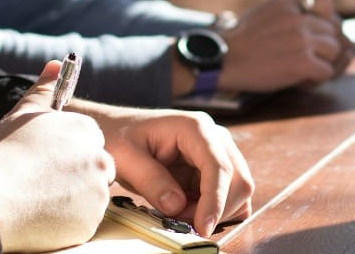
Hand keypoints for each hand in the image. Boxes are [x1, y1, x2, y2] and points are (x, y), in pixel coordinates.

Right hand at [0, 61, 114, 251]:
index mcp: (85, 131)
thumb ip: (44, 89)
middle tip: (41, 182)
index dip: (67, 152)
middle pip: (95, 169)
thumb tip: (56, 64)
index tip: (46, 162)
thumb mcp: (22, 114)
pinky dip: (67, 222)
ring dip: (72, 199)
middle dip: (74, 176)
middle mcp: (98, 160)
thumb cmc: (2, 153)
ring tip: (37, 199)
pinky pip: (83, 222)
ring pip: (90, 197)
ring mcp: (96, 194)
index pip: (89, 141)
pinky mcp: (89, 223)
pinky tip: (41, 216)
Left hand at [75, 102, 254, 235]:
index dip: (215, 200)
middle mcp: (214, 137)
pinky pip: (229, 196)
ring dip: (215, 211)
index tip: (202, 227)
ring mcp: (217, 152)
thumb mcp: (125, 157)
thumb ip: (151, 180)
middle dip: (215, 209)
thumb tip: (177, 205)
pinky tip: (189, 210)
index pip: (219, 166)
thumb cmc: (119, 137)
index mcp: (195, 128)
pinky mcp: (214, 169)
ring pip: (238, 191)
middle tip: (181, 221)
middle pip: (238, 180)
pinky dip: (215, 210)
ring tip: (179, 213)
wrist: (116, 130)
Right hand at [219, 0, 352, 91]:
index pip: (326, 0)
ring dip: (323, 62)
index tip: (313, 31)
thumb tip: (321, 21)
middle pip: (333, 30)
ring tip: (303, 69)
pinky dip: (315, 79)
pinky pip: (327, 72)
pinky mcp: (303, 62)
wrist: (222, 60)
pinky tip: (299, 80)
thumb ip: (290, 10)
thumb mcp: (265, 11)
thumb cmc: (242, 40)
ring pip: (335, 51)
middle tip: (308, 57)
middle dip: (325, 45)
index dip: (325, 17)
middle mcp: (299, 16)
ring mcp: (302, 39)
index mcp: (288, 0)